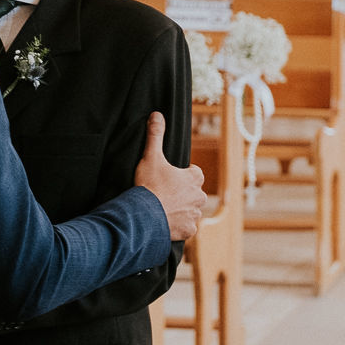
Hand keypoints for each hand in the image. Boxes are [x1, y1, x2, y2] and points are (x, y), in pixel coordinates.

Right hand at [134, 111, 204, 240]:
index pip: (195, 173)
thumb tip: (157, 114)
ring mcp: (195, 214)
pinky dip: (178, 226)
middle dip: (183, 193)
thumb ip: (155, 135)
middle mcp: (200, 197)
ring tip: (163, 209)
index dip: (182, 174)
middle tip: (165, 194)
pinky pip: (186, 227)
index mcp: (195, 178)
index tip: (170, 177)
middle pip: (194, 193)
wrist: (144, 216)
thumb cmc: (149, 185)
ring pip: (191, 210)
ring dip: (181, 210)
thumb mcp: (151, 156)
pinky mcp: (189, 230)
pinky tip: (165, 222)